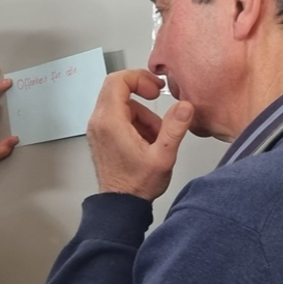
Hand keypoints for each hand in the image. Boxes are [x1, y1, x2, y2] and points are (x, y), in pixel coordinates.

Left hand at [86, 69, 194, 200]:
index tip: (156, 88)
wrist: (120, 205)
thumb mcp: (163, 156)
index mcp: (110, 122)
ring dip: (142, 113)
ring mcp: (98, 130)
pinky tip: (147, 141)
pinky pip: (119, 117)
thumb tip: (184, 106)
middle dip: (141, 91)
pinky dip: (135, 122)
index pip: (117, 81)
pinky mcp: (101, 137)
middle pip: (116, 88)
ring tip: (156, 136)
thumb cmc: (137, 185)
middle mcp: (98, 123)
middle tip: (158, 99)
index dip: (139, 78)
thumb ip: (175, 128)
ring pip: (121, 104)